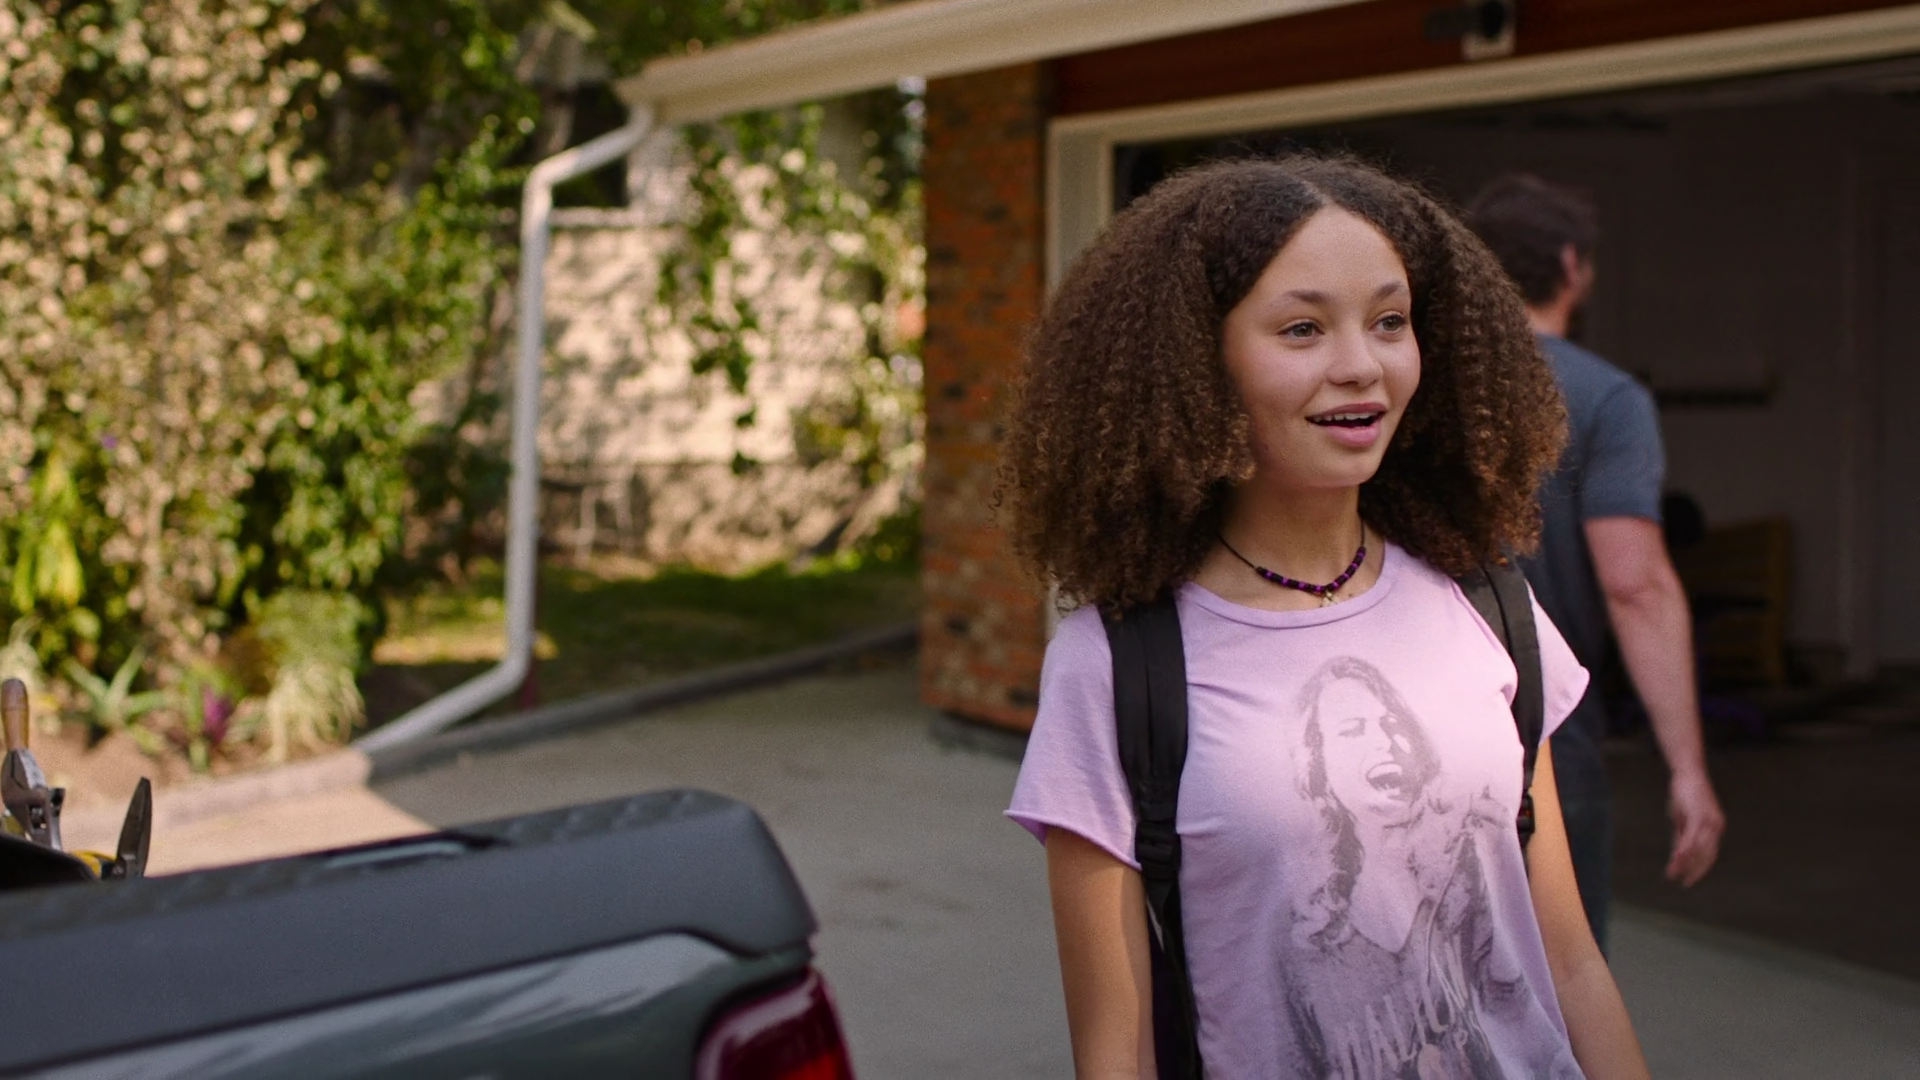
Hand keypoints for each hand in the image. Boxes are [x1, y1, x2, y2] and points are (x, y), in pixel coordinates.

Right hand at [1665, 770, 1723, 886]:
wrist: (1689, 772)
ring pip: (1698, 849)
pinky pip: (1691, 838)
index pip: (1709, 855)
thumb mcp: (1684, 818)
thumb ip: (1683, 836)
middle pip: (1706, 856)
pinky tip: (1676, 858)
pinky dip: (1683, 850)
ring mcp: (1709, 822)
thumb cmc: (1686, 794)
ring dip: (1686, 863)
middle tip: (1685, 883)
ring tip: (1674, 874)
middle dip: (1695, 871)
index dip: (1700, 869)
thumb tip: (1678, 854)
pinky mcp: (1699, 816)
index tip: (1689, 880)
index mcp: (1715, 828)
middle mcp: (1716, 827)